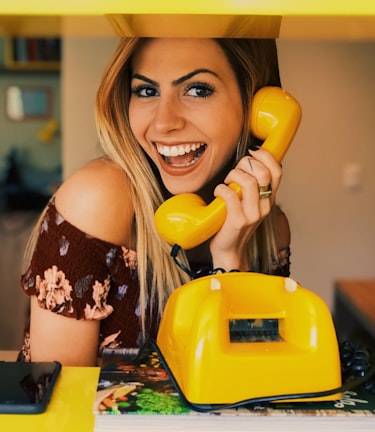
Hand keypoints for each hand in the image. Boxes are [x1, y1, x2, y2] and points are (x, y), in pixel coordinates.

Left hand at [209, 147, 281, 269]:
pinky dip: (221, 189)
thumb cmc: (235, 223)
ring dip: (233, 175)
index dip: (266, 156)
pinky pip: (230, 195)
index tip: (252, 153)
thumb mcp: (250, 203)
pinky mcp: (238, 221)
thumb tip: (248, 160)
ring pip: (248, 182)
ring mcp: (252, 215)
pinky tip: (218, 192)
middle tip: (234, 171)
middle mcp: (264, 206)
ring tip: (226, 182)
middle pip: (263, 173)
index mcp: (269, 199)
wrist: (229, 250)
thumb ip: (253, 186)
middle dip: (245, 164)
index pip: (278, 171)